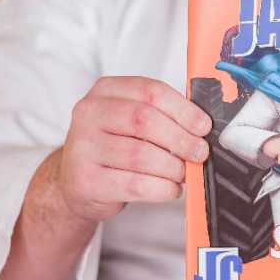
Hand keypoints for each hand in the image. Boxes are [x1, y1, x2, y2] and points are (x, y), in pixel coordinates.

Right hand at [55, 76, 211, 222]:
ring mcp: (83, 148)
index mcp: (105, 91)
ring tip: (183, 172)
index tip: (203, 126)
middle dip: (181, 139)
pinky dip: (161, 188)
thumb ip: (161, 116)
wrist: (76, 181)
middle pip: (145, 121)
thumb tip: (201, 128)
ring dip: (172, 167)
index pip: (150, 91)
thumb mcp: (129, 120)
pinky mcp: (86, 181)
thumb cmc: (111, 147)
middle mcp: (89, 114)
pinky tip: (170, 188)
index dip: (183, 109)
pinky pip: (135, 185)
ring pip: (141, 155)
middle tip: (199, 152)